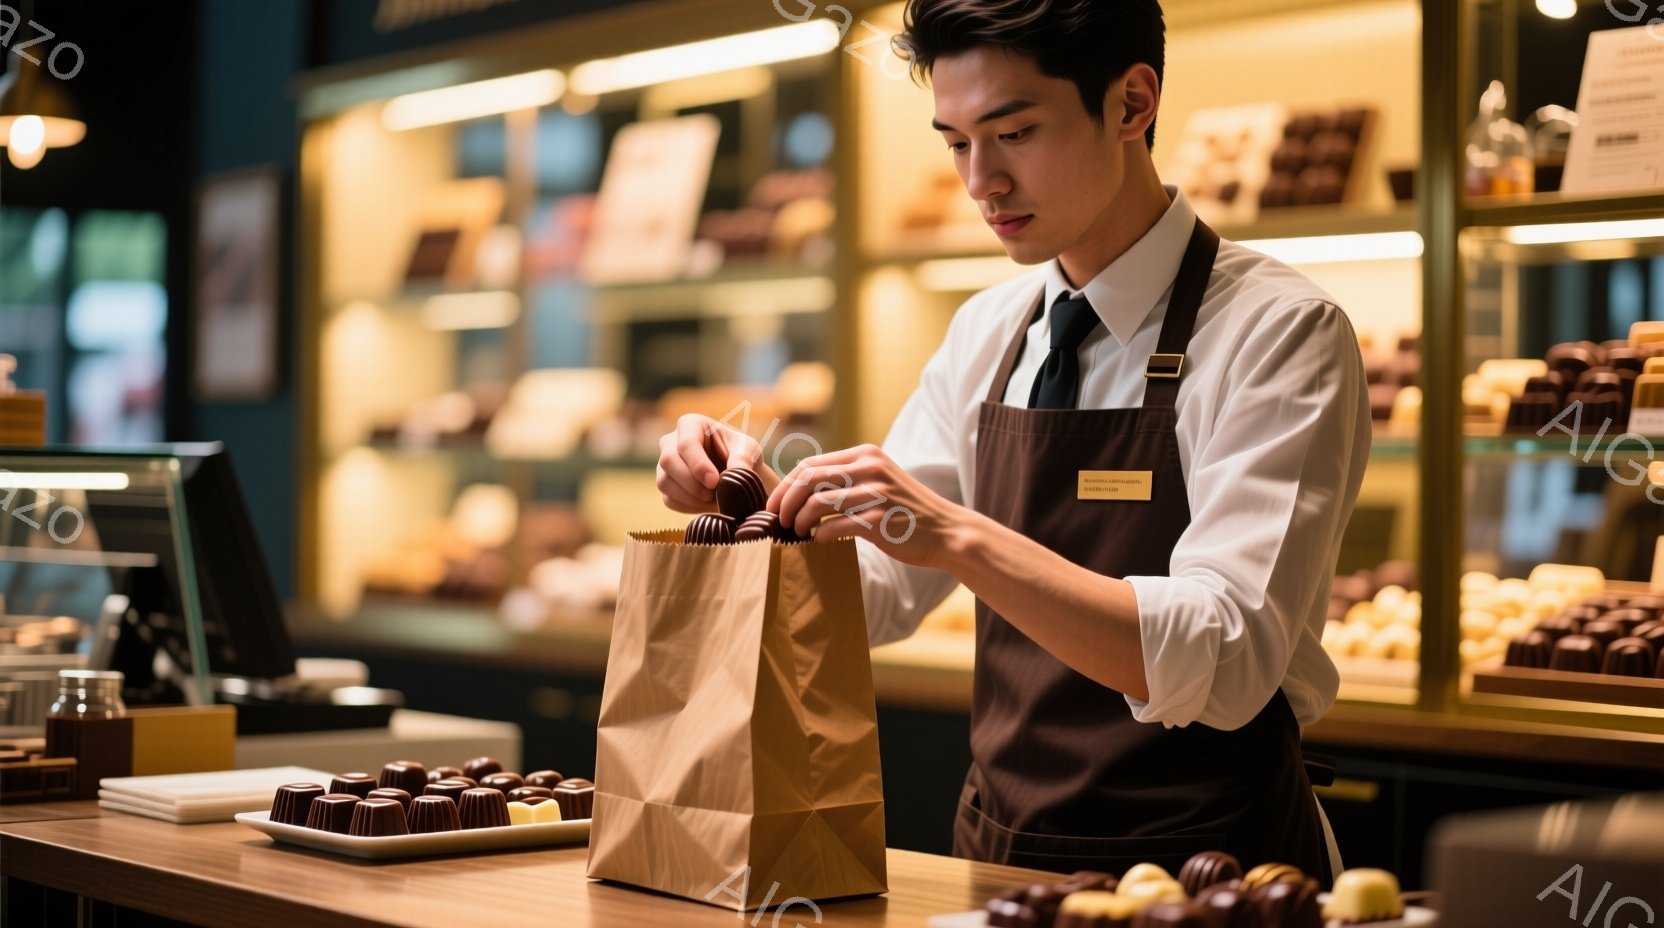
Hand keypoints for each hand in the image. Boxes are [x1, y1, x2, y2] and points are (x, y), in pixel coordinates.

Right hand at [656, 414, 779, 513]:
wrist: (737, 474)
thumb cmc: (741, 454)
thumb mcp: (748, 450)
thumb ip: (743, 459)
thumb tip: (737, 471)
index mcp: (690, 424)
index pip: (686, 443)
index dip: (698, 465)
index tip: (715, 482)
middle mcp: (670, 441)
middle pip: (668, 461)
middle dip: (692, 483)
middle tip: (713, 494)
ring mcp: (664, 465)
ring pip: (664, 482)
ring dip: (691, 497)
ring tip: (715, 499)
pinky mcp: (665, 485)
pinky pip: (669, 500)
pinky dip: (690, 507)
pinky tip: (707, 504)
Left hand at [768, 443, 963, 568]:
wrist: (945, 530)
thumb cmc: (905, 510)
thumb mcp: (879, 479)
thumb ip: (847, 477)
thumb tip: (800, 488)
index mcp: (866, 455)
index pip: (810, 464)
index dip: (786, 486)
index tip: (774, 505)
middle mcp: (871, 469)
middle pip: (809, 479)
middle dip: (786, 501)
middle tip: (780, 520)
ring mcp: (876, 494)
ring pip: (817, 503)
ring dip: (800, 520)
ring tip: (798, 532)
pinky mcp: (880, 521)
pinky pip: (835, 527)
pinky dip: (820, 535)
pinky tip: (820, 540)